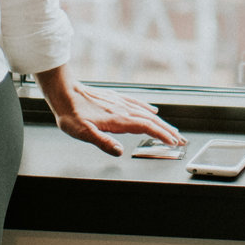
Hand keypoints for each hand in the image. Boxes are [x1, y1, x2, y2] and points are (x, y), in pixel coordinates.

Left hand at [36, 67, 186, 155]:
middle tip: (181, 139)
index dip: (162, 135)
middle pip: (151, 120)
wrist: (64, 92)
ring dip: (161, 121)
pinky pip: (136, 103)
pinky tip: (152, 110)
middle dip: (168, 130)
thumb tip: (120, 152)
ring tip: (171, 129)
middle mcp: (123, 109)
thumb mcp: (84, 133)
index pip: (146, 128)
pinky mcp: (115, 98)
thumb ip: (103, 143)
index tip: (173, 143)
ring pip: (146, 112)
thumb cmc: (72, 114)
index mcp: (118, 120)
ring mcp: (120, 102)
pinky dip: (147, 108)